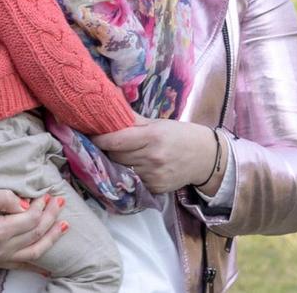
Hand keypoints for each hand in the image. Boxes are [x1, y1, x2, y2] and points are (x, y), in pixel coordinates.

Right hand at [0, 189, 65, 272]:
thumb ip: (4, 197)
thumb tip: (26, 203)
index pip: (31, 219)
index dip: (42, 206)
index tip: (46, 194)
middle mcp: (1, 249)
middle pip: (36, 233)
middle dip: (51, 216)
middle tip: (59, 202)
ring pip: (35, 252)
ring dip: (52, 238)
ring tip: (64, 226)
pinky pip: (21, 266)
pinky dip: (37, 265)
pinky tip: (49, 265)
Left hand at [92, 116, 222, 194]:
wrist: (206, 157)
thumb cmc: (181, 135)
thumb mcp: (159, 123)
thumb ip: (133, 120)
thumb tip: (110, 108)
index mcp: (152, 136)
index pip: (115, 141)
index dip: (99, 139)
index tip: (90, 136)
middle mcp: (152, 157)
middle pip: (115, 156)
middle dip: (108, 150)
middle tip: (106, 145)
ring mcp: (153, 175)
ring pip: (122, 170)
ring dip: (118, 163)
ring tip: (121, 156)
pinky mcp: (155, 188)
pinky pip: (133, 181)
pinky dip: (130, 175)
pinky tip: (136, 168)